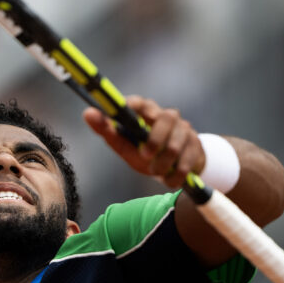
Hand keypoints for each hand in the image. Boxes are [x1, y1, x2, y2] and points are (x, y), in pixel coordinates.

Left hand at [82, 96, 204, 188]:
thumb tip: (88, 113)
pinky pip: (188, 158)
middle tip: (145, 157)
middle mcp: (166, 115)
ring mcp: (183, 128)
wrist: (174, 167)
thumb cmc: (144, 152)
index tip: (125, 119)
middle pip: (165, 118)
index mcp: (145, 111)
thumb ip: (106, 130)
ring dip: (164, 161)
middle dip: (155, 140)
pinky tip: (170, 180)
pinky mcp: (196, 143)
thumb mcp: (124, 144)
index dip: (132, 107)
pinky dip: (177, 173)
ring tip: (155, 172)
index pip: (139, 102)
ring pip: (177, 141)